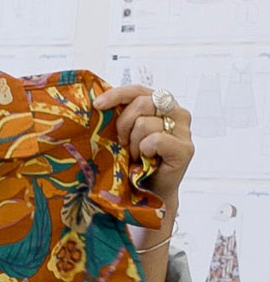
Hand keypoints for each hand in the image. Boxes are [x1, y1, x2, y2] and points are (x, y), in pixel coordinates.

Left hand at [93, 84, 193, 206]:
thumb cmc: (135, 159)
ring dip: (134, 144)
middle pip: (142, 103)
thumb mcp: (125, 132)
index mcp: (161, 104)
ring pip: (146, 124)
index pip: (138, 90)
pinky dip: (145, 151)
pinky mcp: (185, 148)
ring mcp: (183, 130)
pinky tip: (148, 159)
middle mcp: (176, 112)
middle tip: (123, 142)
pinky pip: (155, 140)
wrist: (150, 191)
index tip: (97, 105)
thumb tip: (96, 103)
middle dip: (124, 124)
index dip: (117, 95)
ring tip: (137, 155)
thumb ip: (122, 114)